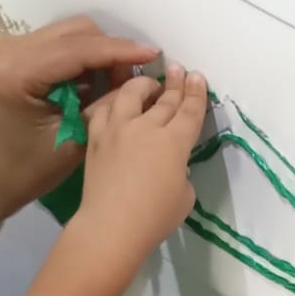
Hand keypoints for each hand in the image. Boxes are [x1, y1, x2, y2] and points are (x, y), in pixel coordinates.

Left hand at [0, 17, 158, 221]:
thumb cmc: (31, 169)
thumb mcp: (74, 140)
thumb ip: (106, 105)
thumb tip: (138, 79)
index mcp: (19, 72)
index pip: (78, 50)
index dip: (119, 51)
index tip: (154, 55)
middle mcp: (12, 49)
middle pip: (78, 32)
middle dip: (111, 52)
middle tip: (133, 81)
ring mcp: (13, 47)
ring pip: (73, 33)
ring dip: (100, 54)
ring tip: (116, 84)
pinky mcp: (19, 51)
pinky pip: (64, 43)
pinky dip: (85, 58)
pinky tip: (96, 83)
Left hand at [73, 62, 207, 271]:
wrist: (111, 226)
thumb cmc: (154, 218)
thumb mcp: (184, 196)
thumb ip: (180, 171)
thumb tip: (170, 164)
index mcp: (174, 142)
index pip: (190, 110)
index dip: (196, 93)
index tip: (198, 78)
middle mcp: (147, 126)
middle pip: (165, 98)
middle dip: (175, 83)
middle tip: (179, 70)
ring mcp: (118, 128)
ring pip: (131, 93)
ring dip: (143, 84)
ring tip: (147, 84)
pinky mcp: (96, 137)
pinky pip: (105, 109)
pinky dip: (113, 102)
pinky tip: (116, 104)